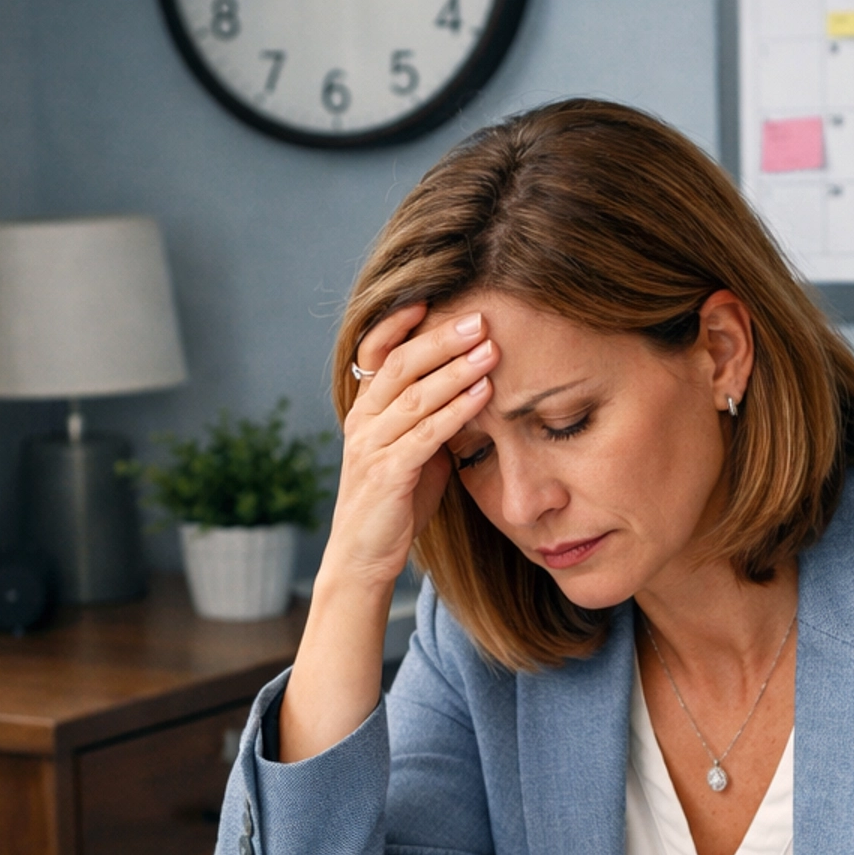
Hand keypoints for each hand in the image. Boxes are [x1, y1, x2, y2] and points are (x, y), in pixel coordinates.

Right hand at [320, 304, 499, 594]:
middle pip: (401, 365)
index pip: (375, 351)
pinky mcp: (387, 474)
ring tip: (491, 348)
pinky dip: (457, 410)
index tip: (434, 296)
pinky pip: (426, 434)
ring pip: (415, 395)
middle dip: (442, 338)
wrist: (365, 558)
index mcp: (364, 411)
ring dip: (457, 370)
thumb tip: (472, 388)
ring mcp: (371, 447)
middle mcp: (362, 422)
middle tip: (480, 318)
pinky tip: (483, 394)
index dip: (400, 321)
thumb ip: (432, 419)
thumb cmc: (394, 505)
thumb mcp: (414, 452)